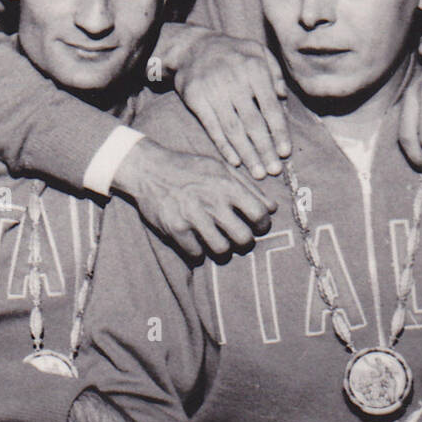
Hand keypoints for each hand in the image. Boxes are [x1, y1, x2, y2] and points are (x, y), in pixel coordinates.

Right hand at [112, 136, 274, 260]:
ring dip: (223, 249)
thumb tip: (272, 208)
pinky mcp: (175, 230)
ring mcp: (193, 217)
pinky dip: (199, 251)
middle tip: (239, 237)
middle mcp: (213, 202)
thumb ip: (248, 187)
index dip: (263, 224)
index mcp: (227, 185)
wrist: (150, 169)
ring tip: (218, 240)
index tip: (258, 226)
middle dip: (245, 242)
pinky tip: (197, 240)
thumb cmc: (190, 168)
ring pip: (222, 250)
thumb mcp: (221, 168)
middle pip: (243, 238)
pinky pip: (197, 254)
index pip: (259, 214)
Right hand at [172, 30, 290, 180]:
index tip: (285, 153)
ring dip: (247, 154)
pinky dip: (224, 146)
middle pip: (253, 122)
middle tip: (274, 170)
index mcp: (254, 68)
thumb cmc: (234, 52)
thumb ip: (275, 73)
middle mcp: (234, 81)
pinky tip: (235, 161)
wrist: (194, 46)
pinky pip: (213, 127)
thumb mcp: (258, 51)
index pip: (270, 107)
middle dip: (265, 149)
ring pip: (233, 129)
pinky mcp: (196, 99)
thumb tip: (284, 98)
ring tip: (257, 172)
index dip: (279, 132)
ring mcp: (213, 91)